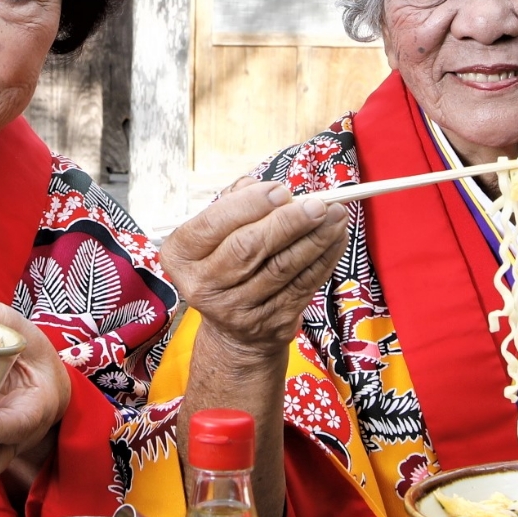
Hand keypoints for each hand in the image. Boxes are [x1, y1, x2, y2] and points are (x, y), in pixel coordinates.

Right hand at [160, 178, 347, 362]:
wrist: (234, 330)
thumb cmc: (226, 263)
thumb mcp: (216, 235)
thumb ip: (234, 204)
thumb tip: (264, 187)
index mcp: (181, 256)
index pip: (213, 224)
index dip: (249, 205)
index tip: (281, 190)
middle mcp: (202, 285)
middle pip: (248, 247)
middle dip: (287, 222)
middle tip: (317, 203)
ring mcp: (236, 309)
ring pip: (281, 267)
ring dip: (314, 238)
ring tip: (335, 215)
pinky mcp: (269, 323)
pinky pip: (302, 285)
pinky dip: (324, 259)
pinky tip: (335, 238)